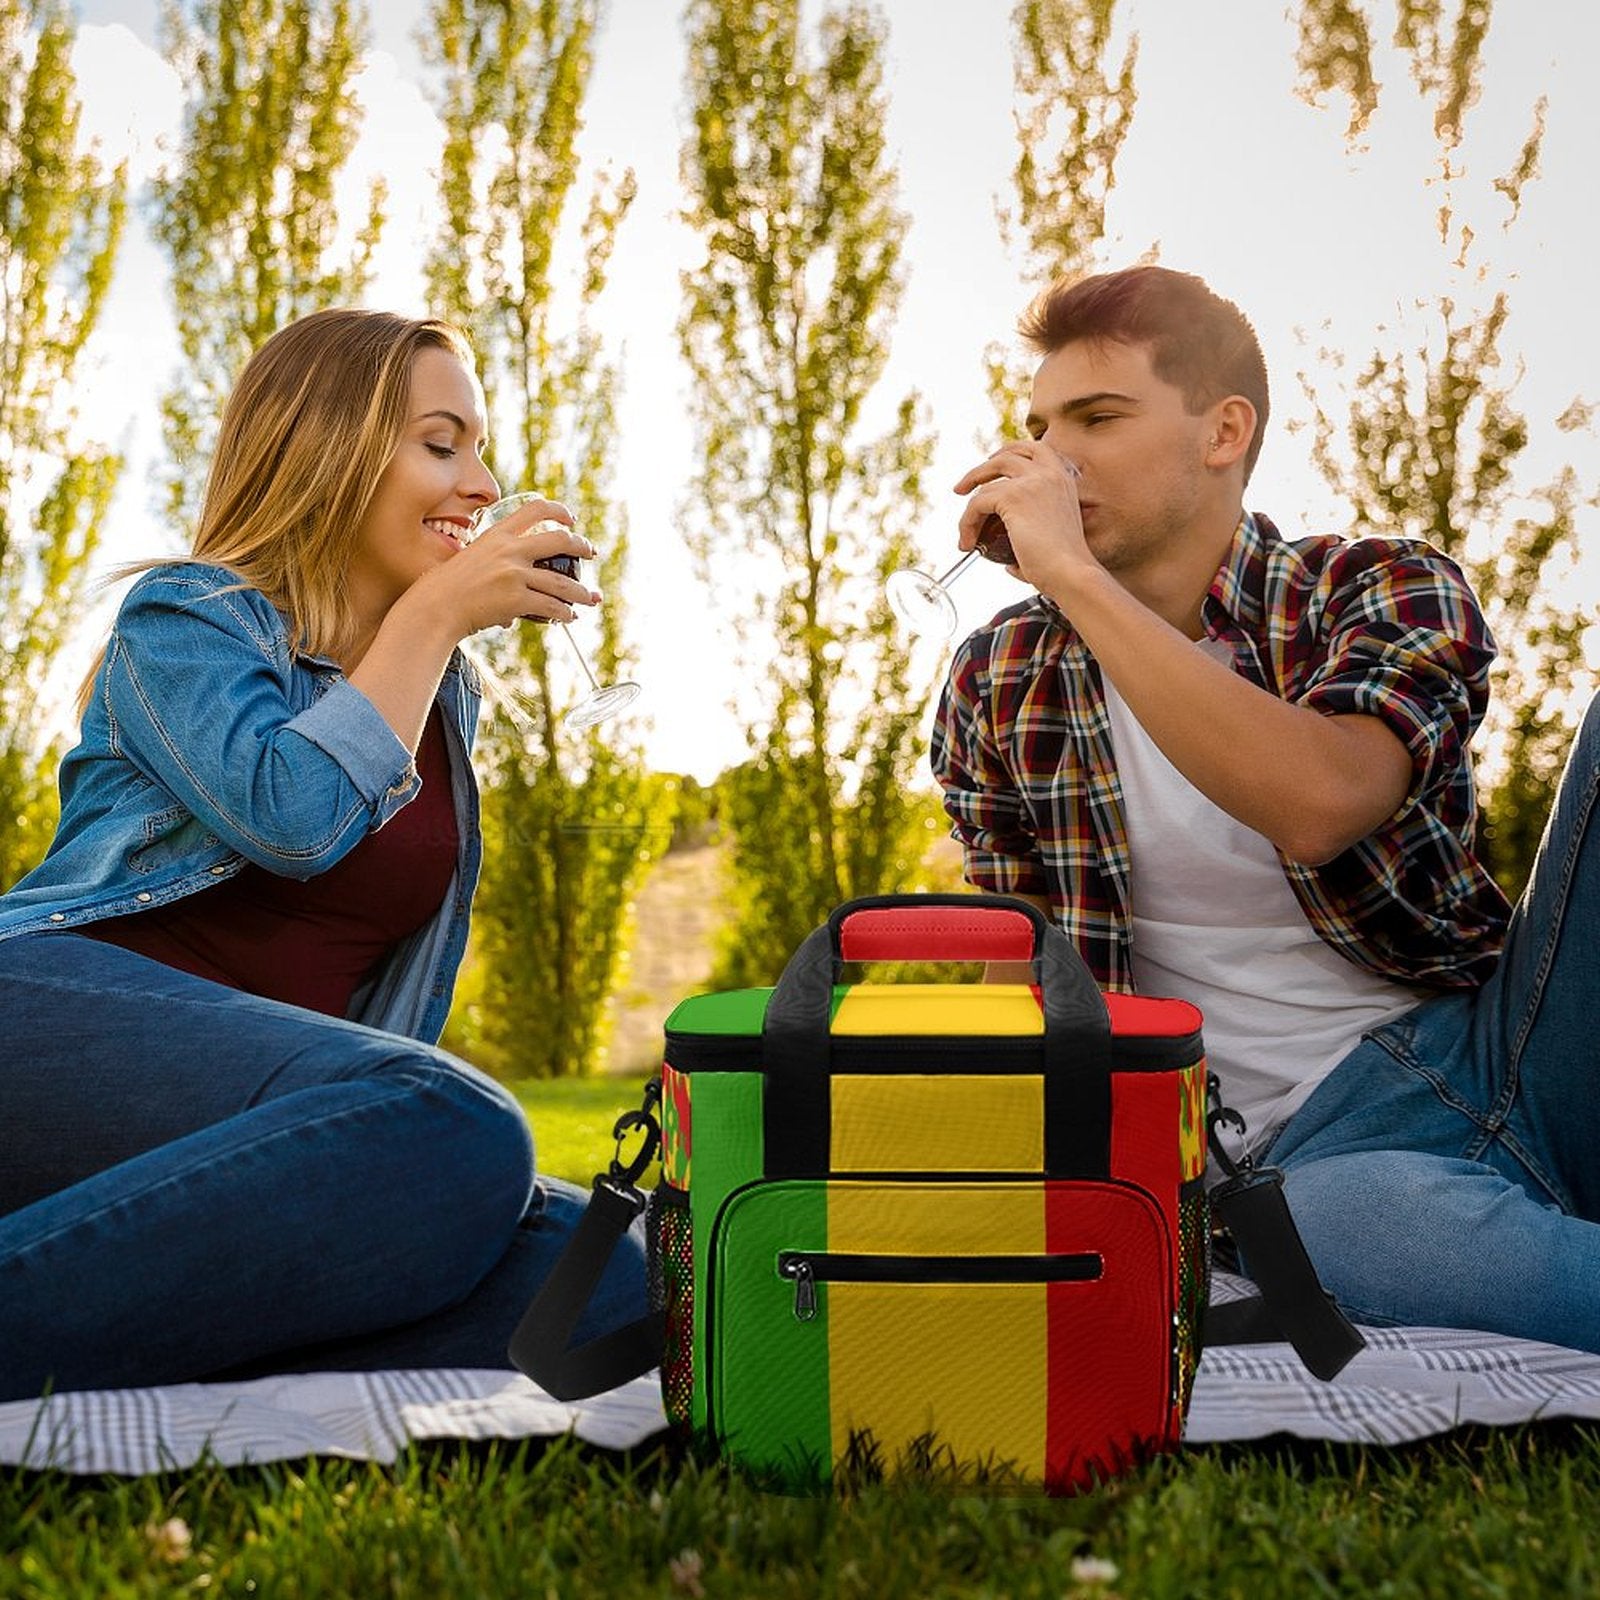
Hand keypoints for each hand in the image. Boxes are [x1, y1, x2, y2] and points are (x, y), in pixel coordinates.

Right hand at [421, 498, 601, 638]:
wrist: (434, 608)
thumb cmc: (445, 588)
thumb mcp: (468, 561)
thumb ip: (491, 565)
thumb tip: (507, 589)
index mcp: (496, 535)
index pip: (534, 510)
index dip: (558, 511)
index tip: (570, 519)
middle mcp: (509, 550)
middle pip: (560, 540)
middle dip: (581, 546)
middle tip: (591, 552)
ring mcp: (514, 574)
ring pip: (562, 582)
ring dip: (581, 592)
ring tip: (590, 598)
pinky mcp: (517, 599)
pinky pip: (551, 607)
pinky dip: (564, 614)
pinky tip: (569, 617)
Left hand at [952, 441, 1088, 592]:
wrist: (1071, 574)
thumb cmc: (1064, 568)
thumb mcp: (1052, 540)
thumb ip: (1033, 539)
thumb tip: (1011, 563)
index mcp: (1063, 479)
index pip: (1035, 449)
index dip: (1010, 452)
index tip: (992, 462)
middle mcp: (1050, 474)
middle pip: (1006, 456)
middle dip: (981, 468)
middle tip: (963, 486)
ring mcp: (1031, 482)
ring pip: (986, 481)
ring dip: (969, 505)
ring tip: (964, 530)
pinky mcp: (1012, 497)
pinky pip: (977, 504)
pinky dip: (966, 523)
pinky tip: (968, 542)